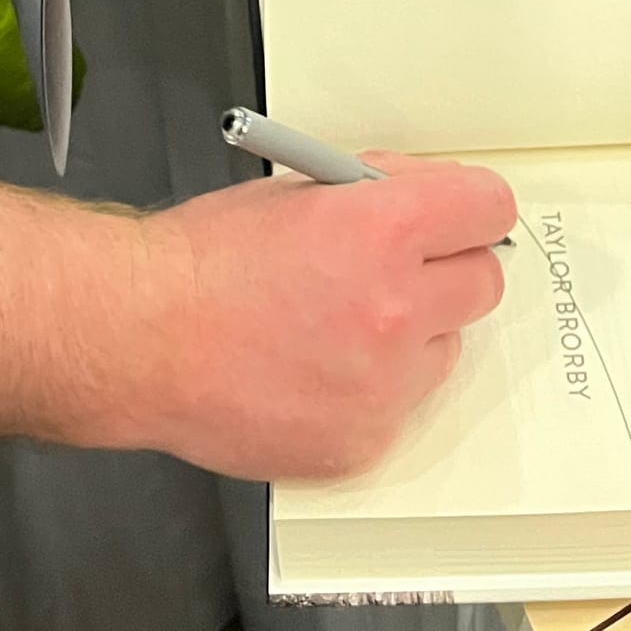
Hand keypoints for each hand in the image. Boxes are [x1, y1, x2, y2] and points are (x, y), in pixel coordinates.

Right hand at [0, 157, 513, 479]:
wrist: (142, 338)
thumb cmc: (200, 262)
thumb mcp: (295, 188)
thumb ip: (370, 193)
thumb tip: (414, 196)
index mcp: (381, 228)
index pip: (488, 208)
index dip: (471, 206)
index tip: (463, 213)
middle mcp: (396, 307)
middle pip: (483, 283)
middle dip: (446, 268)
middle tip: (401, 267)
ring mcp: (384, 385)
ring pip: (445, 350)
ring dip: (412, 334)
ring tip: (340, 324)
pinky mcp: (363, 442)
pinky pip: (400, 408)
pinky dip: (372, 389)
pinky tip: (317, 369)